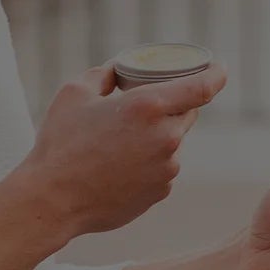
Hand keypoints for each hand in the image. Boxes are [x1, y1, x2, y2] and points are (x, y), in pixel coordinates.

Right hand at [0, 64, 225, 269]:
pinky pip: (163, 168)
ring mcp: (167, 168)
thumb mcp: (75, 92)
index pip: (203, 87)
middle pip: (188, 113)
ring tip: (119, 143)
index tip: (218, 69)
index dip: (215, 74)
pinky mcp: (161, 191)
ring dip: (158, 136)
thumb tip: (118, 70)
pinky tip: (118, 167)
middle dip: (173, 105)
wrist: (52, 200)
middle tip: (146, 105)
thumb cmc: (60, 143)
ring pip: (173, 142)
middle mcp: (166, 137)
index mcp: (149, 107)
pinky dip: (149, 162)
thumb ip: (104, 74)